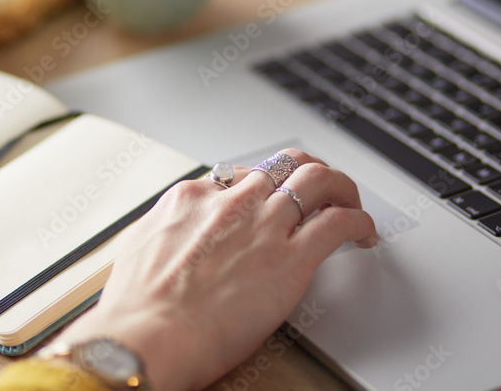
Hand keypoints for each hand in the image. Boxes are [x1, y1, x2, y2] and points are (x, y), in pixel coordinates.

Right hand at [60, 148, 378, 390]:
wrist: (149, 336)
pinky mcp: (292, 258)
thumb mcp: (139, 246)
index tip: (271, 201)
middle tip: (320, 190)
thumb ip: (165, 230)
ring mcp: (264, 225)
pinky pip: (340, 223)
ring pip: (319, 180)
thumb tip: (170, 231)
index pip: (242, 176)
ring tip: (350, 203)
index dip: (263, 188)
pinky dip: (359, 222)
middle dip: (308, 172)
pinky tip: (363, 233)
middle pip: (285, 164)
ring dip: (341, 188)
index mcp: (193, 197)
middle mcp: (233, 201)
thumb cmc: (137, 306)